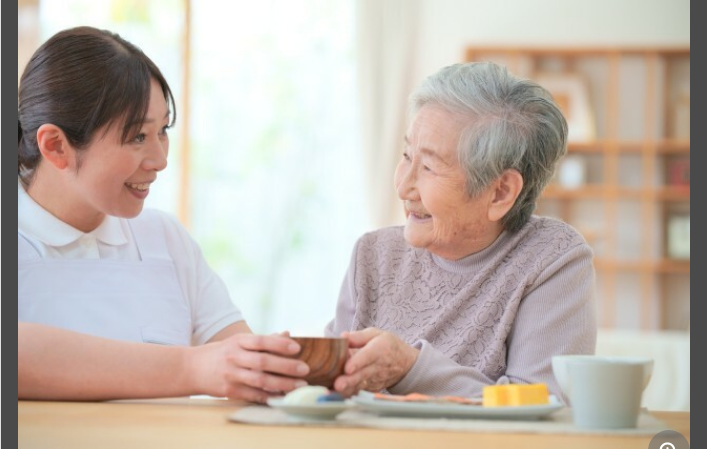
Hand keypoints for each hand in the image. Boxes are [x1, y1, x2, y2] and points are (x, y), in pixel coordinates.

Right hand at [187, 334, 308, 403]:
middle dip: (286, 366)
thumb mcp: (238, 341)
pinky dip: (269, 396)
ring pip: (260, 380)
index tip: (297, 348)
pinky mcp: (229, 391)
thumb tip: (288, 334)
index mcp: (238, 341)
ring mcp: (231, 375)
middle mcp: (234, 357)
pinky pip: (253, 394)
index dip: (279, 344)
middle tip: (305, 369)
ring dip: (282, 384)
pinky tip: (283, 396)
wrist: (192, 368)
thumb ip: (263, 340)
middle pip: (262, 362)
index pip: (260, 341)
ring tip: (299, 385)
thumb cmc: (222, 353)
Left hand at [333, 328, 418, 396]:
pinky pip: (359, 392)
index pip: (368, 356)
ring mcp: (374, 380)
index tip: (347, 368)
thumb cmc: (387, 346)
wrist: (404, 363)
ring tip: (334, 392)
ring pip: (359, 386)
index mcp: (378, 349)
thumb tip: (342, 337)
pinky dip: (348, 394)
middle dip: (349, 380)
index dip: (357, 362)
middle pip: (362, 374)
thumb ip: (358, 336)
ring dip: (347, 390)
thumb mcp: (376, 334)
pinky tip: (336, 395)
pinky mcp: (371, 389)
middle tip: (338, 385)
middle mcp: (377, 367)